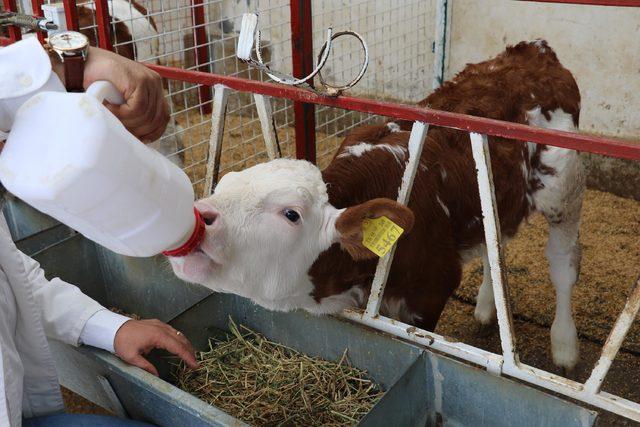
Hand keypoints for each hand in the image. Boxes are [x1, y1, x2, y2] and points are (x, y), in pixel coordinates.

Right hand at [52, 47, 169, 141]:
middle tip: (120, 128)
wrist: (80, 61)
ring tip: (111, 115)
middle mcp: (154, 83)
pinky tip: (109, 107)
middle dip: (138, 130)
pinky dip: (123, 114)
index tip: (139, 139)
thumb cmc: (96, 81)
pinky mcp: (140, 80)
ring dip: (127, 121)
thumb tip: (143, 137)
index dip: (153, 132)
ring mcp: (149, 80)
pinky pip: (138, 108)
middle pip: (156, 119)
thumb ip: (133, 110)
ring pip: (147, 116)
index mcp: (153, 88)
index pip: (163, 116)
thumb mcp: (120, 99)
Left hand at [113, 319, 197, 375]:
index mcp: (158, 336)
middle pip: (181, 339)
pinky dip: (179, 338)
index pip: (178, 347)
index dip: (187, 356)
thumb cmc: (122, 342)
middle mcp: (162, 328)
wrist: (113, 328)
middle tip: (195, 362)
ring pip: (178, 333)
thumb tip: (156, 376)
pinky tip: (179, 344)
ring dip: (185, 344)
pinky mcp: (157, 323)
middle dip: (190, 351)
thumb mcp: (131, 357)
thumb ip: (146, 366)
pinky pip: (172, 330)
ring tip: (190, 354)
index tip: (194, 365)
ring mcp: (160, 324)